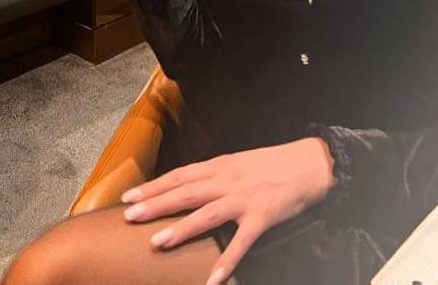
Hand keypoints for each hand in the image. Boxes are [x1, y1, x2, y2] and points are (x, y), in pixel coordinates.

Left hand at [122, 138, 336, 283]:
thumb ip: (215, 175)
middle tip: (129, 215)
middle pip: (186, 191)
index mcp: (221, 165)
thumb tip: (187, 187)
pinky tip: (212, 281)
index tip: (128, 196)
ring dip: (181, 228)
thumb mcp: (239, 163)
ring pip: (207, 213)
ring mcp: (244, 198)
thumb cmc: (272, 164)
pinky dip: (226, 261)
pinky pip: (241, 242)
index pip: (180, 175)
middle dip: (156, 203)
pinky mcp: (262, 217)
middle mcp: (228, 180)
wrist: (309, 163)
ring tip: (157, 242)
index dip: (154, 186)